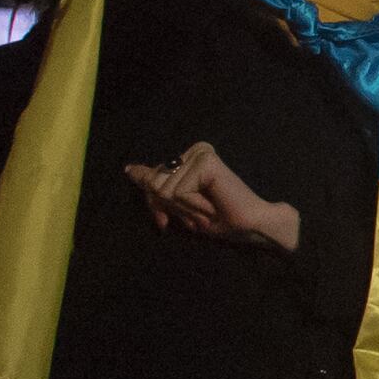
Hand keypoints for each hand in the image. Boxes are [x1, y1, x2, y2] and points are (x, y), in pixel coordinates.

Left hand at [125, 142, 302, 251]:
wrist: (249, 226)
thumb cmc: (217, 219)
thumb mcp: (177, 207)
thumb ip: (155, 189)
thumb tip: (130, 169)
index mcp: (186, 160)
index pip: (150, 178)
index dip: (154, 203)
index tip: (166, 219)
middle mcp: (193, 151)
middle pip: (153, 184)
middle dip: (172, 208)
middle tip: (200, 212)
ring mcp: (200, 154)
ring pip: (164, 190)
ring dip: (185, 209)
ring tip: (207, 209)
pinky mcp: (206, 161)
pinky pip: (178, 192)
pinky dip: (193, 206)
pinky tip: (211, 205)